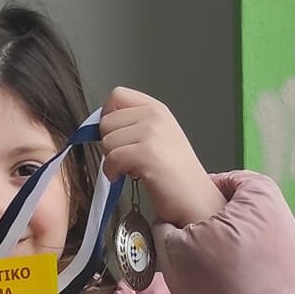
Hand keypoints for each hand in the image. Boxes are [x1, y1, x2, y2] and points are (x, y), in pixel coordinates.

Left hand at [98, 87, 225, 227]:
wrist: (194, 198)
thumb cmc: (173, 174)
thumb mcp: (157, 137)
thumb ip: (133, 125)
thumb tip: (101, 125)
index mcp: (156, 108)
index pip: (116, 95)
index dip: (108, 116)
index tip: (116, 136)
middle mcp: (155, 115)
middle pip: (106, 120)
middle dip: (109, 142)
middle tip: (126, 158)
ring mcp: (152, 133)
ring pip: (106, 141)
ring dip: (111, 160)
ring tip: (130, 169)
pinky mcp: (147, 154)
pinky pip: (112, 159)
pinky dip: (111, 173)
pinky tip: (122, 178)